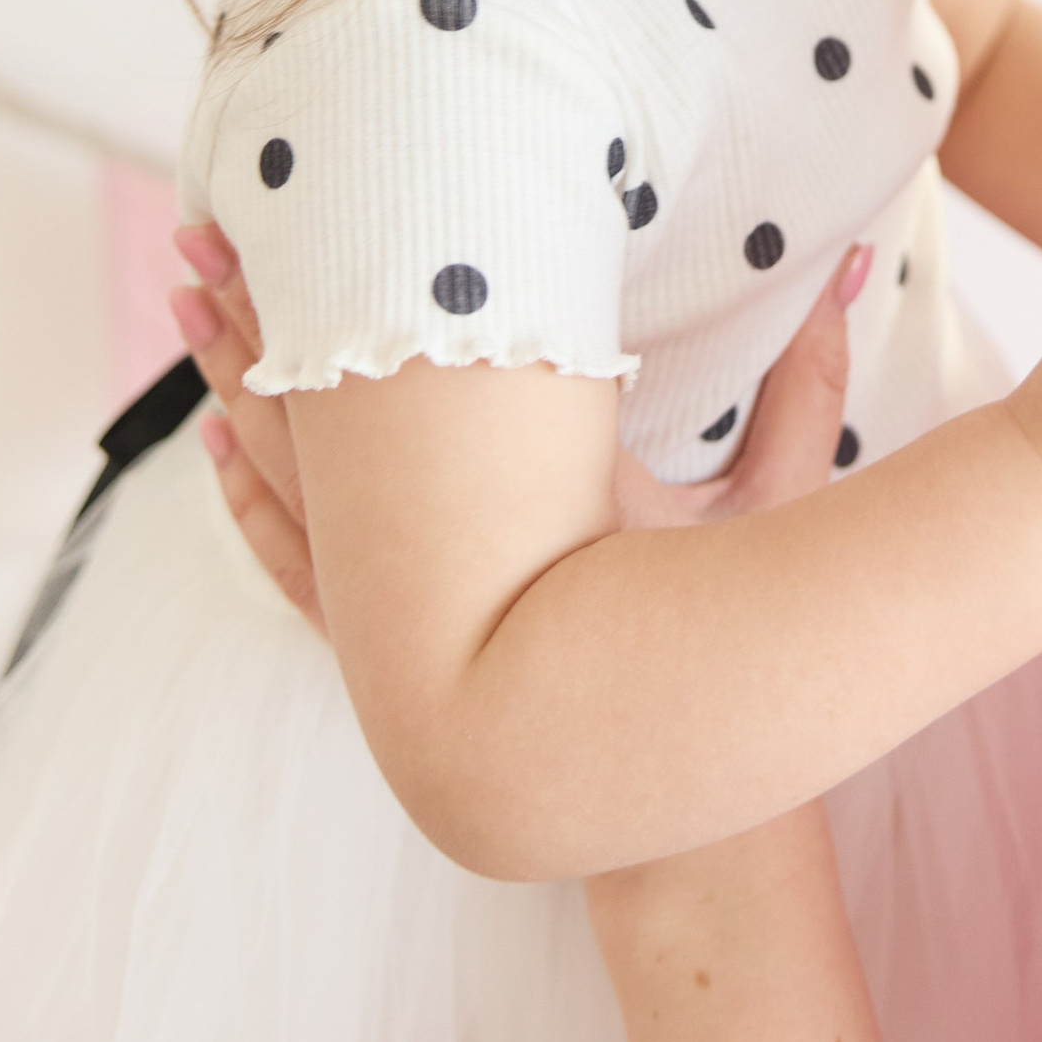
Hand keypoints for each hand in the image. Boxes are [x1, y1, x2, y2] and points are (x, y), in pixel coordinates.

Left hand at [171, 229, 869, 626]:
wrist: (676, 823)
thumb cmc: (723, 656)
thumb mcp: (778, 509)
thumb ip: (808, 381)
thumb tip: (852, 267)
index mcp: (518, 499)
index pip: (392, 377)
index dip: (328, 295)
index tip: (284, 217)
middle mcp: (436, 558)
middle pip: (307, 413)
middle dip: (250, 317)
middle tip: (200, 236)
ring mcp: (396, 614)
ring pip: (279, 482)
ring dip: (232, 390)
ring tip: (189, 307)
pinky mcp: (388, 655)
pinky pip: (286, 562)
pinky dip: (246, 497)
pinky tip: (219, 446)